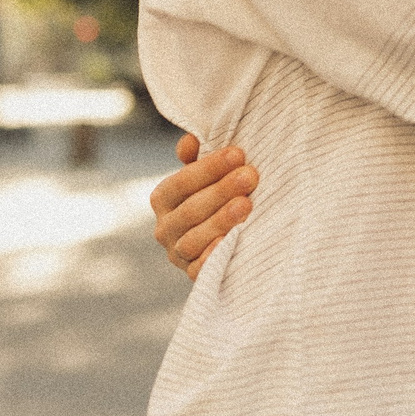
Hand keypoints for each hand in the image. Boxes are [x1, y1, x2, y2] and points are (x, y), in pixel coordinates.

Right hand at [151, 132, 255, 280]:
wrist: (230, 234)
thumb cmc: (219, 193)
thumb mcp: (210, 172)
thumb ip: (198, 156)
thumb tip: (191, 140)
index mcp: (164, 198)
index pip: (180, 183)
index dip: (208, 168)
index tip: (238, 154)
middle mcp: (166, 228)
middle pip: (190, 210)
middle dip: (222, 191)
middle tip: (250, 176)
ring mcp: (178, 253)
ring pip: (194, 240)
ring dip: (221, 221)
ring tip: (247, 205)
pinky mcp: (194, 274)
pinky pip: (200, 270)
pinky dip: (213, 257)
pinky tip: (231, 242)